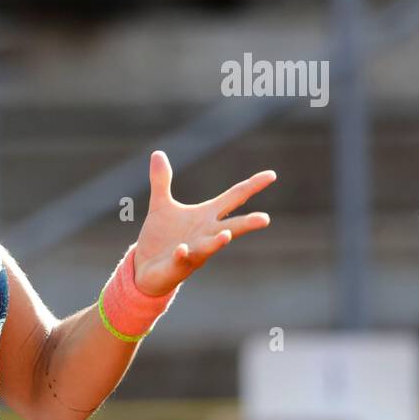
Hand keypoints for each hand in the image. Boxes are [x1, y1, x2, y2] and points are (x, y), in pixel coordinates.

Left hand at [133, 150, 275, 296]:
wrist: (146, 266)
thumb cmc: (161, 237)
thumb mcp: (161, 204)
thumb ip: (161, 180)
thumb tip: (157, 153)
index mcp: (206, 216)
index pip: (234, 198)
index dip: (252, 186)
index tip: (271, 174)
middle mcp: (206, 234)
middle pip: (232, 226)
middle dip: (248, 223)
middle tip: (265, 218)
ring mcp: (194, 250)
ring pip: (211, 246)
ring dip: (218, 241)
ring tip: (227, 234)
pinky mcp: (178, 264)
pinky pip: (182, 258)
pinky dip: (183, 253)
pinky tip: (182, 249)